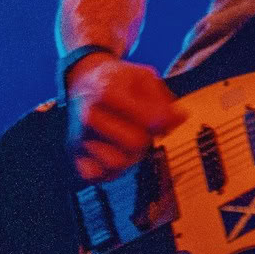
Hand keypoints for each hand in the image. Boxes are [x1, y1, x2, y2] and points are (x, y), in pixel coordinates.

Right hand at [67, 56, 184, 181]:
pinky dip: (109, 171)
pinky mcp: (75, 154)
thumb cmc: (119, 80)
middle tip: (143, 128)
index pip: (148, 120)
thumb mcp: (145, 77)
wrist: (85, 80)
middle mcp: (89, 116)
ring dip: (130, 156)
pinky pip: (96, 176)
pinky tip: (115, 153)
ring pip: (116, 163)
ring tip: (129, 140)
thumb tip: (179, 119)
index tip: (162, 117)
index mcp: (107, 91)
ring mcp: (80, 136)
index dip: (162, 121)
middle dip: (147, 138)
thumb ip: (164, 99)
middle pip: (135, 144)